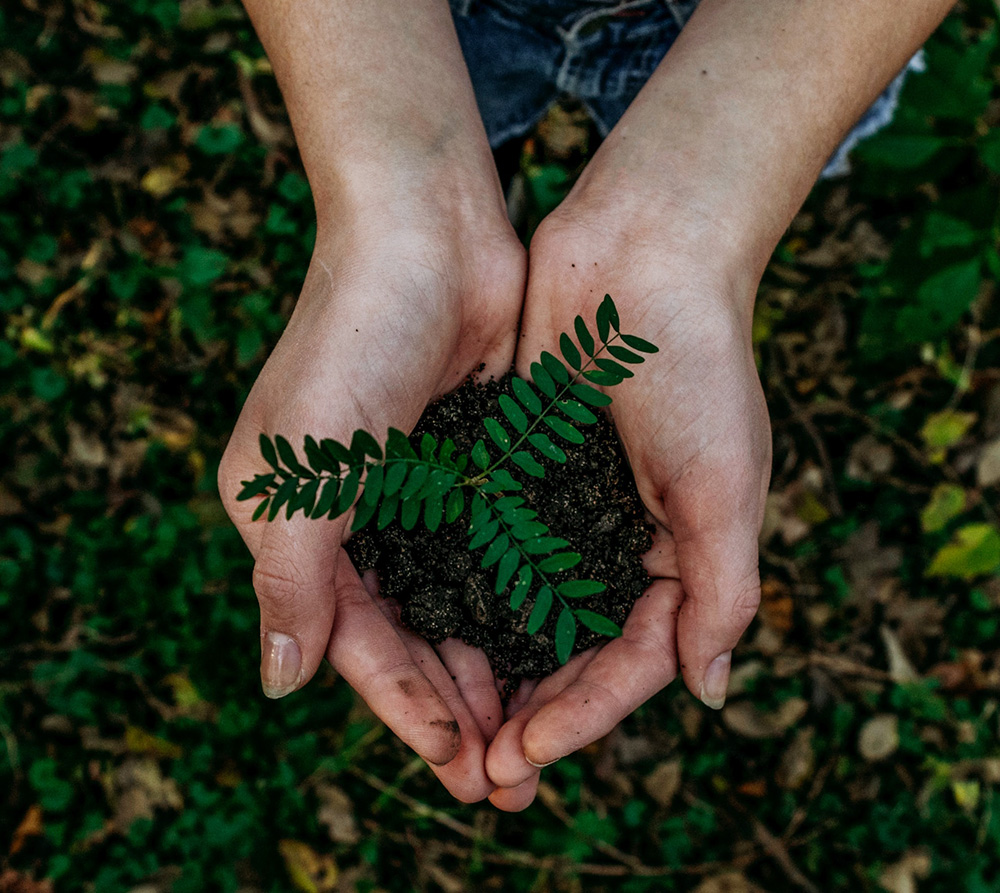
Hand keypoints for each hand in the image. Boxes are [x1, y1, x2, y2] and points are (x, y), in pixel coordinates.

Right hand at [219, 212, 524, 801]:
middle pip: (409, 635)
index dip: (404, 707)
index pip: (353, 640)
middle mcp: (354, 517)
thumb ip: (290, 578)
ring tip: (537, 732)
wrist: (426, 231)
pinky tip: (555, 646)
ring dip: (492, 666)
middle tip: (507, 778)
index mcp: (296, 523)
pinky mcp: (472, 465)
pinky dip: (519, 602)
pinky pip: (496, 553)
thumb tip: (279, 684)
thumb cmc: (352, 338)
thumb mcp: (302, 466)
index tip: (458, 764)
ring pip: (457, 604)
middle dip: (455, 706)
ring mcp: (418, 492)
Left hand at [485, 201, 771, 809]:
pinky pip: (486, 542)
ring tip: (446, 722)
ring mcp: (562, 504)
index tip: (528, 753)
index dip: (584, 714)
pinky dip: (462, 589)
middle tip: (480, 769)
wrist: (641, 254)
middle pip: (570, 649)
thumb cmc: (697, 365)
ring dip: (489, 665)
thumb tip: (709, 692)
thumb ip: (723, 590)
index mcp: (677, 555)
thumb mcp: (726, 484)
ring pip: (521, 607)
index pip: (631, 660)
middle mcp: (617, 539)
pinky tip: (424, 629)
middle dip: (530, 708)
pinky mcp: (515, 466)